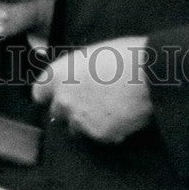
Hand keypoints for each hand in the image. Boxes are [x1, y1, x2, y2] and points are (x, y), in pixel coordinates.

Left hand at [32, 36, 152, 142]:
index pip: (39, 92)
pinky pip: (100, 135)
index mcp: (59, 74)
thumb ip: (77, 71)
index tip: (59, 93)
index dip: (50, 93)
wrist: (149, 73)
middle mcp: (64, 100)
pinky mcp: (100, 135)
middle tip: (91, 100)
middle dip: (71, 109)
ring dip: (88, 121)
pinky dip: (108, 128)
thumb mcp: (93, 54)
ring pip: (78, 127)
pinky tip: (122, 115)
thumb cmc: (124, 54)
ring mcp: (80, 120)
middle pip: (57, 112)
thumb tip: (76, 79)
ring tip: (110, 107)